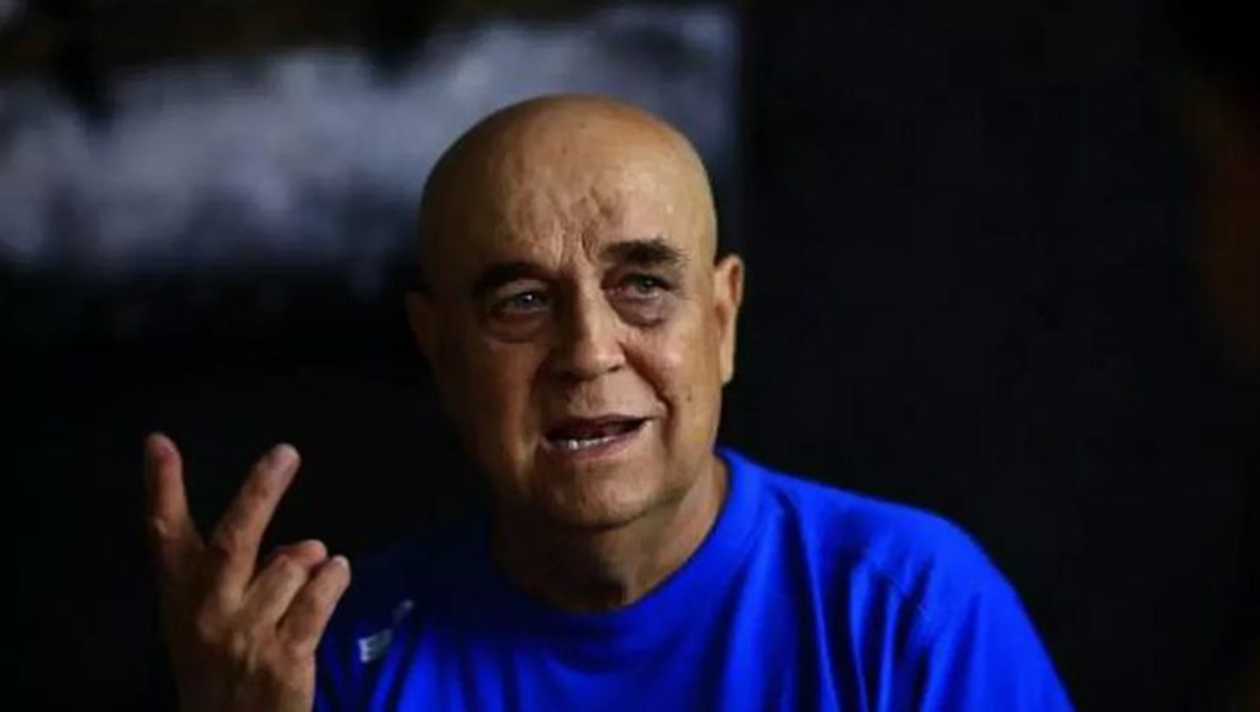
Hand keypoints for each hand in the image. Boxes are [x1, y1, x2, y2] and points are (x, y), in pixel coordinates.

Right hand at [143, 433, 350, 711]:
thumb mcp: (217, 622)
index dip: (163, 489)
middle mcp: (207, 613)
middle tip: (284, 453)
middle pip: (234, 540)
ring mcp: (243, 636)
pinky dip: (332, 581)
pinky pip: (316, 601)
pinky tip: (337, 572)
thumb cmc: (225, 669)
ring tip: (319, 569)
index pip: (165, 536)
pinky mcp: (282, 658)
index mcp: (182, 599)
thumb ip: (252, 576)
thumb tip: (306, 548)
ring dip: (312, 562)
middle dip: (259, 492)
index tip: (159, 443)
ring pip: (289, 569)